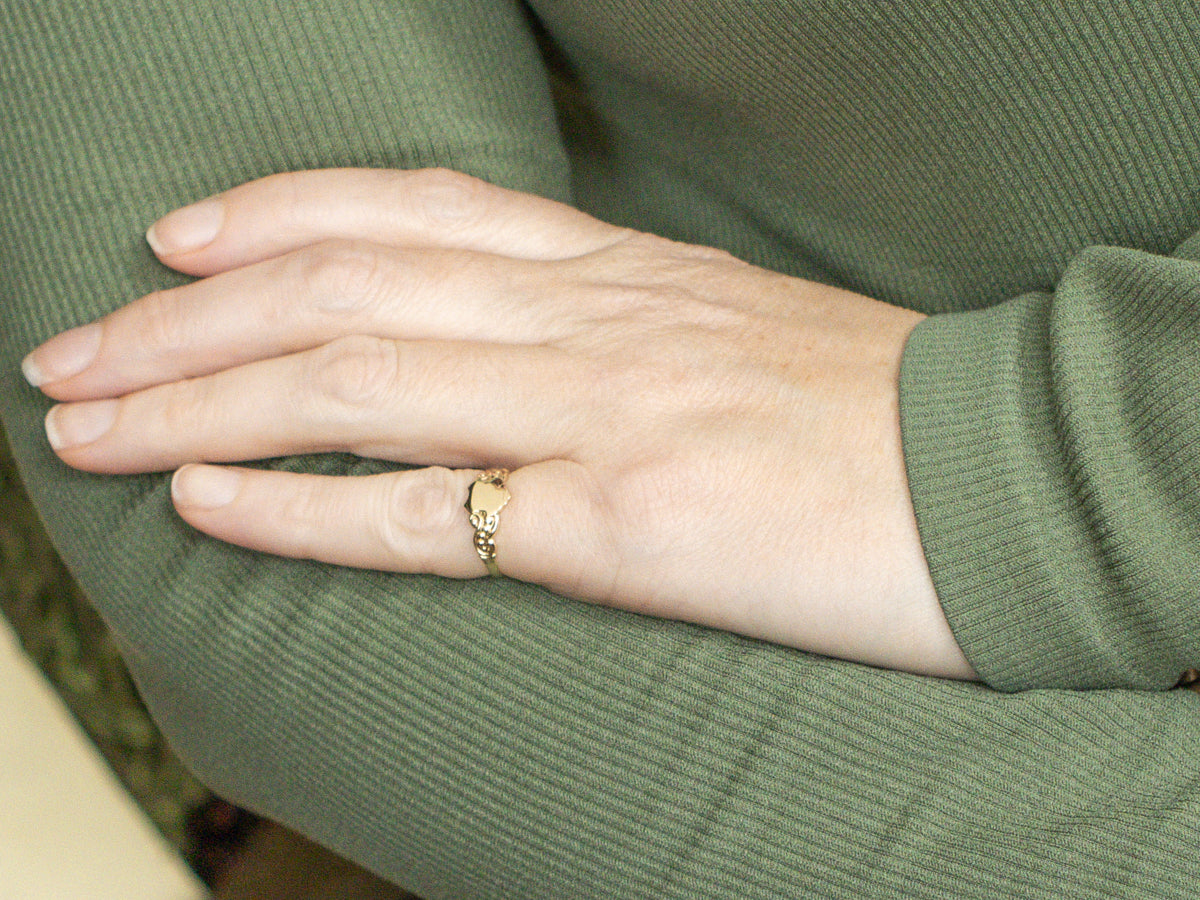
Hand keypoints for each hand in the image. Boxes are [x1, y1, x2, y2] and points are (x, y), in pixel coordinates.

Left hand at [22, 168, 973, 678]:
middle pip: (338, 288)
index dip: (274, 212)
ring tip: (83, 423)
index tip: (178, 238)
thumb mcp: (727, 336)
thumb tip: (526, 355)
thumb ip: (617, 331)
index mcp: (618, 272)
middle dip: (181, 318)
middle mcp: (588, 319)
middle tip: (72, 350)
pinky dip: (301, 502)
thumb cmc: (874, 416)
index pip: (411, 208)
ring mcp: (599, 413)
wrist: (1006, 479)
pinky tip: (205, 500)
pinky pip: (427, 509)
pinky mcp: (622, 527)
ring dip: (194, 399)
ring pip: (348, 379)